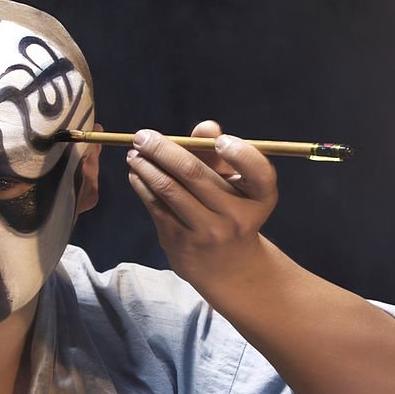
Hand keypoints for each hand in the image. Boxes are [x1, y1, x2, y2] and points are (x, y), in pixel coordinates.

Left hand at [126, 120, 277, 288]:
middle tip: (143, 135)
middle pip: (194, 173)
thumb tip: (206, 128)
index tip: (221, 141)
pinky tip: (137, 172)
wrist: (226, 265)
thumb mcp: (235, 183)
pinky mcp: (182, 241)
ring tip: (135, 153)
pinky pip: (156, 205)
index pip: (259, 172)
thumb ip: (219, 152)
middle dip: (162, 148)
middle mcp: (236, 217)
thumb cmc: (230, 210)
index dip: (240, 153)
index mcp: (259, 198)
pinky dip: (142, 184)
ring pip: (168, 188)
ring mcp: (207, 232)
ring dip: (145, 165)